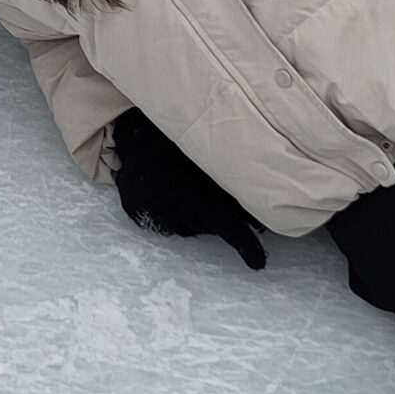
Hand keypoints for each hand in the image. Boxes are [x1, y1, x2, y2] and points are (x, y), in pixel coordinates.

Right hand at [110, 106, 266, 268]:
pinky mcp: (136, 211)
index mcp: (198, 193)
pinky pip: (164, 223)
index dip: (246, 245)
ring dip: (194, 216)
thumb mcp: (212, 160)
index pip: (229, 227)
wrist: (137, 129)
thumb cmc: (182, 142)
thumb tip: (259, 217)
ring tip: (187, 188)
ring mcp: (153, 211)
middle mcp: (176, 206)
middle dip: (218, 219)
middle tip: (212, 196)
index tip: (258, 264)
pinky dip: (172, 214)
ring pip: (186, 227)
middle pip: (208, 228)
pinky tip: (168, 193)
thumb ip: (233, 187)